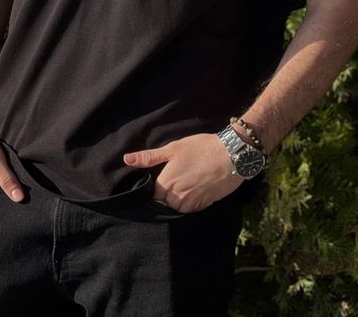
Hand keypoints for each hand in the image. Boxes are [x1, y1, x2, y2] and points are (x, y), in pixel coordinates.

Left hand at [123, 132, 242, 212]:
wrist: (231, 155)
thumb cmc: (201, 148)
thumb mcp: (173, 148)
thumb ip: (149, 157)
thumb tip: (126, 159)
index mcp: (166, 183)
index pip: (153, 195)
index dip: (156, 188)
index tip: (162, 180)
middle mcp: (177, 197)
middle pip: (165, 204)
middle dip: (167, 196)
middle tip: (178, 180)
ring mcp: (192, 203)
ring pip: (178, 208)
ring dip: (180, 200)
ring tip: (188, 183)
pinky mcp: (204, 206)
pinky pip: (192, 209)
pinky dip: (192, 202)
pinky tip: (198, 188)